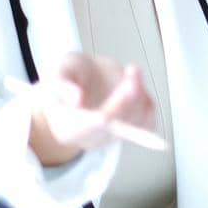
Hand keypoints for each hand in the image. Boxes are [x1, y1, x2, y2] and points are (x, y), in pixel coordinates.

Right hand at [26, 51, 155, 166]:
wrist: (87, 79)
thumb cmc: (71, 77)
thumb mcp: (60, 72)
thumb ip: (63, 83)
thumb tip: (76, 99)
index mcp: (67, 128)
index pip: (81, 130)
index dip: (92, 124)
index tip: (103, 117)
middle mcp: (92, 137)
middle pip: (111, 127)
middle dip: (123, 101)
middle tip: (130, 74)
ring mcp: (114, 135)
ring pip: (133, 123)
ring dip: (137, 93)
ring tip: (132, 70)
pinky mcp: (133, 127)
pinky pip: (147, 123)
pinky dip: (147, 102)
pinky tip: (137, 82)